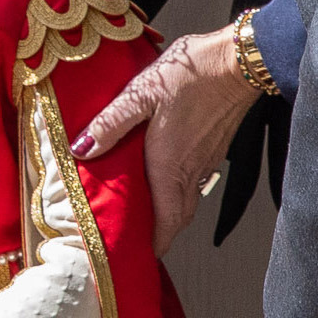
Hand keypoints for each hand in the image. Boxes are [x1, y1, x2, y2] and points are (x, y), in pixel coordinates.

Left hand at [71, 28, 259, 252]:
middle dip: (160, 233)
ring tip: (148, 212)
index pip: (167, 223)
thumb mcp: (139, 94)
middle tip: (139, 239)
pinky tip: (166, 176)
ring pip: (188, 200)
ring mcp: (206, 161)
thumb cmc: (190, 75)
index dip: (155, 244)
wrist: (236, 61)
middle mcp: (191, 171)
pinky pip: (196, 181)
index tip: (139, 256)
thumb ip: (110, 124)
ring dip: (170, 212)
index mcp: (170, 167)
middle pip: (178, 218)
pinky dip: (180, 190)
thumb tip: (81, 149)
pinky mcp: (215, 148)